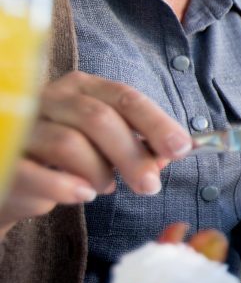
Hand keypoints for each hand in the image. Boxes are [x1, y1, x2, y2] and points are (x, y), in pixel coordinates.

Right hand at [0, 71, 192, 236]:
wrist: (11, 179)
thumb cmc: (65, 160)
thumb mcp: (103, 146)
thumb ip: (136, 146)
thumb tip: (169, 154)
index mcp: (81, 87)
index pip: (124, 97)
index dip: (156, 123)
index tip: (182, 149)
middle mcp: (49, 98)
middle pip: (99, 118)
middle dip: (132, 155)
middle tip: (150, 186)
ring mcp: (20, 126)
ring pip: (69, 144)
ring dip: (97, 173)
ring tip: (102, 187)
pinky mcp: (3, 158)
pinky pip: (35, 173)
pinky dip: (65, 188)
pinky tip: (81, 194)